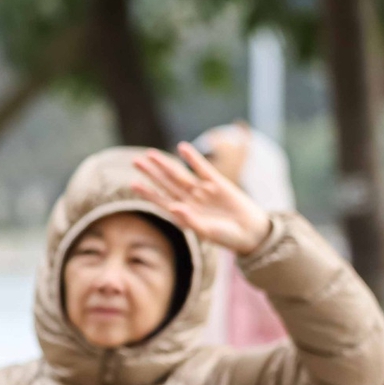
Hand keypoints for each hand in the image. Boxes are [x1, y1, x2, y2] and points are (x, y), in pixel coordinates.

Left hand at [130, 143, 271, 254]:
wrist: (251, 232)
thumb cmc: (226, 237)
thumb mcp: (205, 231)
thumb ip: (189, 219)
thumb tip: (173, 206)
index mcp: (184, 213)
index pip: (161, 200)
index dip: (147, 192)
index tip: (132, 183)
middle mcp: (190, 199)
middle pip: (166, 183)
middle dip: (151, 173)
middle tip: (135, 161)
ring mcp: (203, 190)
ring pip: (180, 174)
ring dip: (165, 164)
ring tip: (150, 154)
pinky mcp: (218, 183)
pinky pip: (203, 168)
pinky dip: (193, 158)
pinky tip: (182, 147)